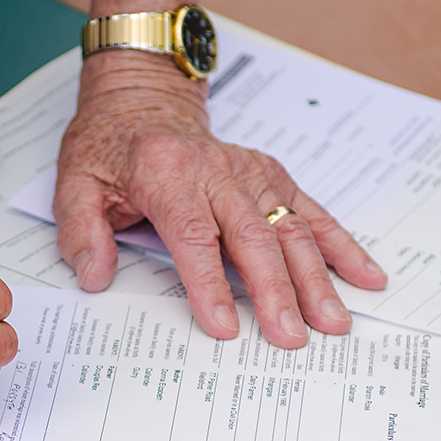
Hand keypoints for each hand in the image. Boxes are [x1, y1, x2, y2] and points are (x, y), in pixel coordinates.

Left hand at [53, 51, 387, 347]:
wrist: (141, 101)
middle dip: (275, 292)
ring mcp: (252, 173)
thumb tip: (95, 278)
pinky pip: (313, 213)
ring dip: (316, 279)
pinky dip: (343, 246)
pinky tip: (367, 278)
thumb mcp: (74, 185)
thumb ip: (81, 233)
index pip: (194, 235)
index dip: (210, 283)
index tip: (224, 327)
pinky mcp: (272, 177)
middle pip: (253, 237)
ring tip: (334, 323)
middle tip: (290, 338)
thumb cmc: (108, 149)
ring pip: (291, 229)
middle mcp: (217, 171)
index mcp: (166, 173)